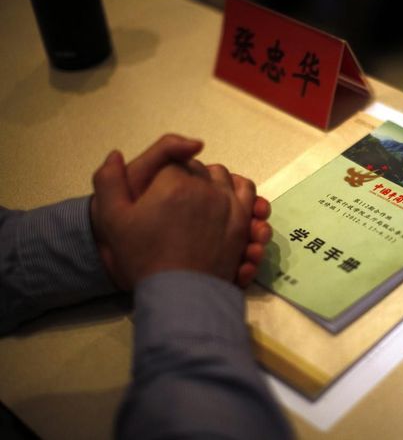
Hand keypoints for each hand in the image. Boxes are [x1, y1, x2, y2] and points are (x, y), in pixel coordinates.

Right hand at [92, 151, 252, 286]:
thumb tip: (116, 154)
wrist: (178, 294)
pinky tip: (225, 204)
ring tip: (202, 201)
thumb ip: (109, 180)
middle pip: (201, 169)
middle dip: (190, 178)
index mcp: (174, 183)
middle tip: (177, 201)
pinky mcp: (244, 222)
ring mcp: (229, 205)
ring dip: (215, 183)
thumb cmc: (144, 258)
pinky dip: (239, 193)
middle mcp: (206, 189)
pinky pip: (248, 194)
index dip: (166, 174)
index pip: (174, 161)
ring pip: (226, 179)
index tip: (160, 191)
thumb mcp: (112, 219)